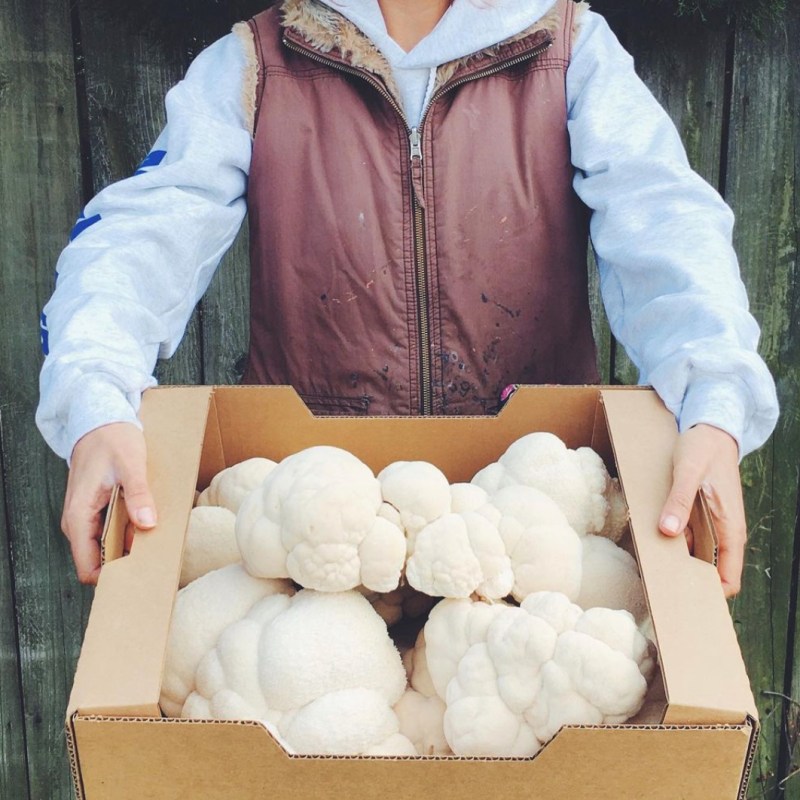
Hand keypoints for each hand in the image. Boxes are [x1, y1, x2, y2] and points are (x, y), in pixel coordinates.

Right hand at [61, 422, 156, 584]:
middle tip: (155, 559)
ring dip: (128, 547)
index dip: (111, 577)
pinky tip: (147, 526)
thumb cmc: (112, 439)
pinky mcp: (95, 511)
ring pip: (106, 547)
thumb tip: (147, 524)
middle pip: (99, 561)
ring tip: (155, 541)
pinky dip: (128, 533)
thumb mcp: (131, 464)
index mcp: (78, 516)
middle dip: (125, 564)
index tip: (138, 575)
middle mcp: (77, 522)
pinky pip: (110, 533)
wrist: (100, 421)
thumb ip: (138, 494)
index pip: (87, 567)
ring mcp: (85, 517)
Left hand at [659, 423, 744, 597]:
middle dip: (686, 581)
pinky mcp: (698, 516)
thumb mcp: (688, 472)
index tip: (684, 599)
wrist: (710, 431)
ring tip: (649, 567)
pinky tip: (650, 541)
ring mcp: (711, 525)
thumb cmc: (703, 450)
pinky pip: (685, 538)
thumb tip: (669, 532)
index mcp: (730, 529)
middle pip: (708, 573)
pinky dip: (670, 542)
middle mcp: (724, 533)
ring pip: (694, 556)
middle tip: (658, 586)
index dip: (710, 594)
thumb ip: (679, 501)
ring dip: (674, 560)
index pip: (729, 580)